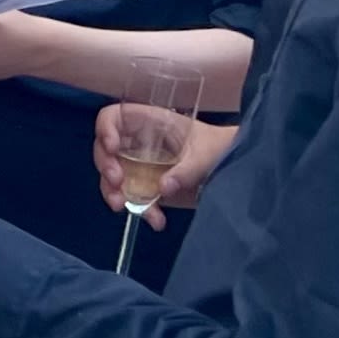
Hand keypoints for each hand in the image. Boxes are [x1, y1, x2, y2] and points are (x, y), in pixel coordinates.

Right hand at [95, 106, 233, 226]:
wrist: (234, 168)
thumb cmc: (220, 148)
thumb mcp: (206, 154)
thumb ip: (186, 170)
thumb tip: (163, 188)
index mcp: (149, 123)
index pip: (113, 118)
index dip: (105, 130)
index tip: (113, 148)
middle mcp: (138, 143)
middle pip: (105, 150)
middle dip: (106, 167)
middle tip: (117, 182)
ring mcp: (139, 166)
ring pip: (112, 177)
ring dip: (113, 193)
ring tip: (123, 207)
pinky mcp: (146, 187)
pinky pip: (132, 198)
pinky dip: (140, 210)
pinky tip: (156, 220)